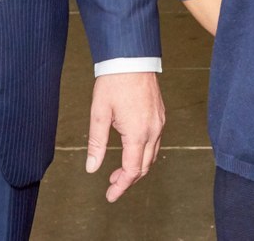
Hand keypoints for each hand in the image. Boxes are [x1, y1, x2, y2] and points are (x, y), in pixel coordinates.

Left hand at [86, 72, 165, 202]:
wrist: (131, 58)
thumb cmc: (113, 83)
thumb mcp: (99, 114)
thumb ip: (96, 144)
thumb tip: (92, 168)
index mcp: (138, 133)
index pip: (132, 170)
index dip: (121, 186)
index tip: (110, 195)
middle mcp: (153, 130)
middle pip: (144, 166)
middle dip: (128, 179)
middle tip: (112, 184)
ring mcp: (159, 122)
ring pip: (152, 155)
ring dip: (137, 167)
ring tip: (118, 170)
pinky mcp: (160, 115)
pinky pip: (155, 142)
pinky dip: (144, 153)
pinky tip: (130, 150)